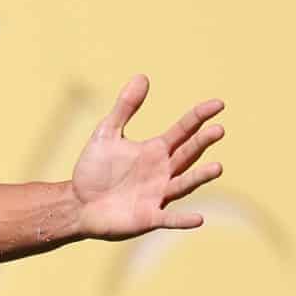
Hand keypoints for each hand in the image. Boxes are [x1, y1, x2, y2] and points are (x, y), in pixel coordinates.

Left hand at [70, 75, 223, 240]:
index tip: (218, 104)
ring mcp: (158, 195)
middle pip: (187, 154)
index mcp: (156, 150)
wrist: (76, 203)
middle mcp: (163, 171)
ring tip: (218, 167)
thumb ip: (125, 108)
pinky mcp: (148, 217)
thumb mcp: (107, 133)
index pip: (183, 130)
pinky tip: (198, 219)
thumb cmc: (94, 170)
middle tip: (218, 129)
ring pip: (183, 184)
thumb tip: (142, 76)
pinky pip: (168, 219)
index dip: (199, 117)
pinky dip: (182, 220)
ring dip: (199, 177)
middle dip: (202, 143)